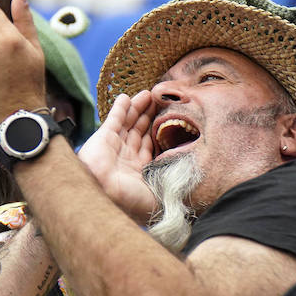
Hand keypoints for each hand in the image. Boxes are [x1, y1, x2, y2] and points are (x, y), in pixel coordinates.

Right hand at [78, 90, 159, 222]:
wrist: (104, 196)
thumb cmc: (130, 200)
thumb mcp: (159, 198)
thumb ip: (172, 187)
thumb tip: (193, 183)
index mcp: (139, 172)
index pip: (150, 146)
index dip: (158, 133)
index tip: (168, 120)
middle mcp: (126, 158)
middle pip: (139, 132)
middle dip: (149, 116)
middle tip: (159, 101)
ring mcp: (113, 147)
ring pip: (128, 123)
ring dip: (137, 109)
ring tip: (148, 94)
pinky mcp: (103, 137)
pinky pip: (114, 119)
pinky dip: (120, 108)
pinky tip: (127, 97)